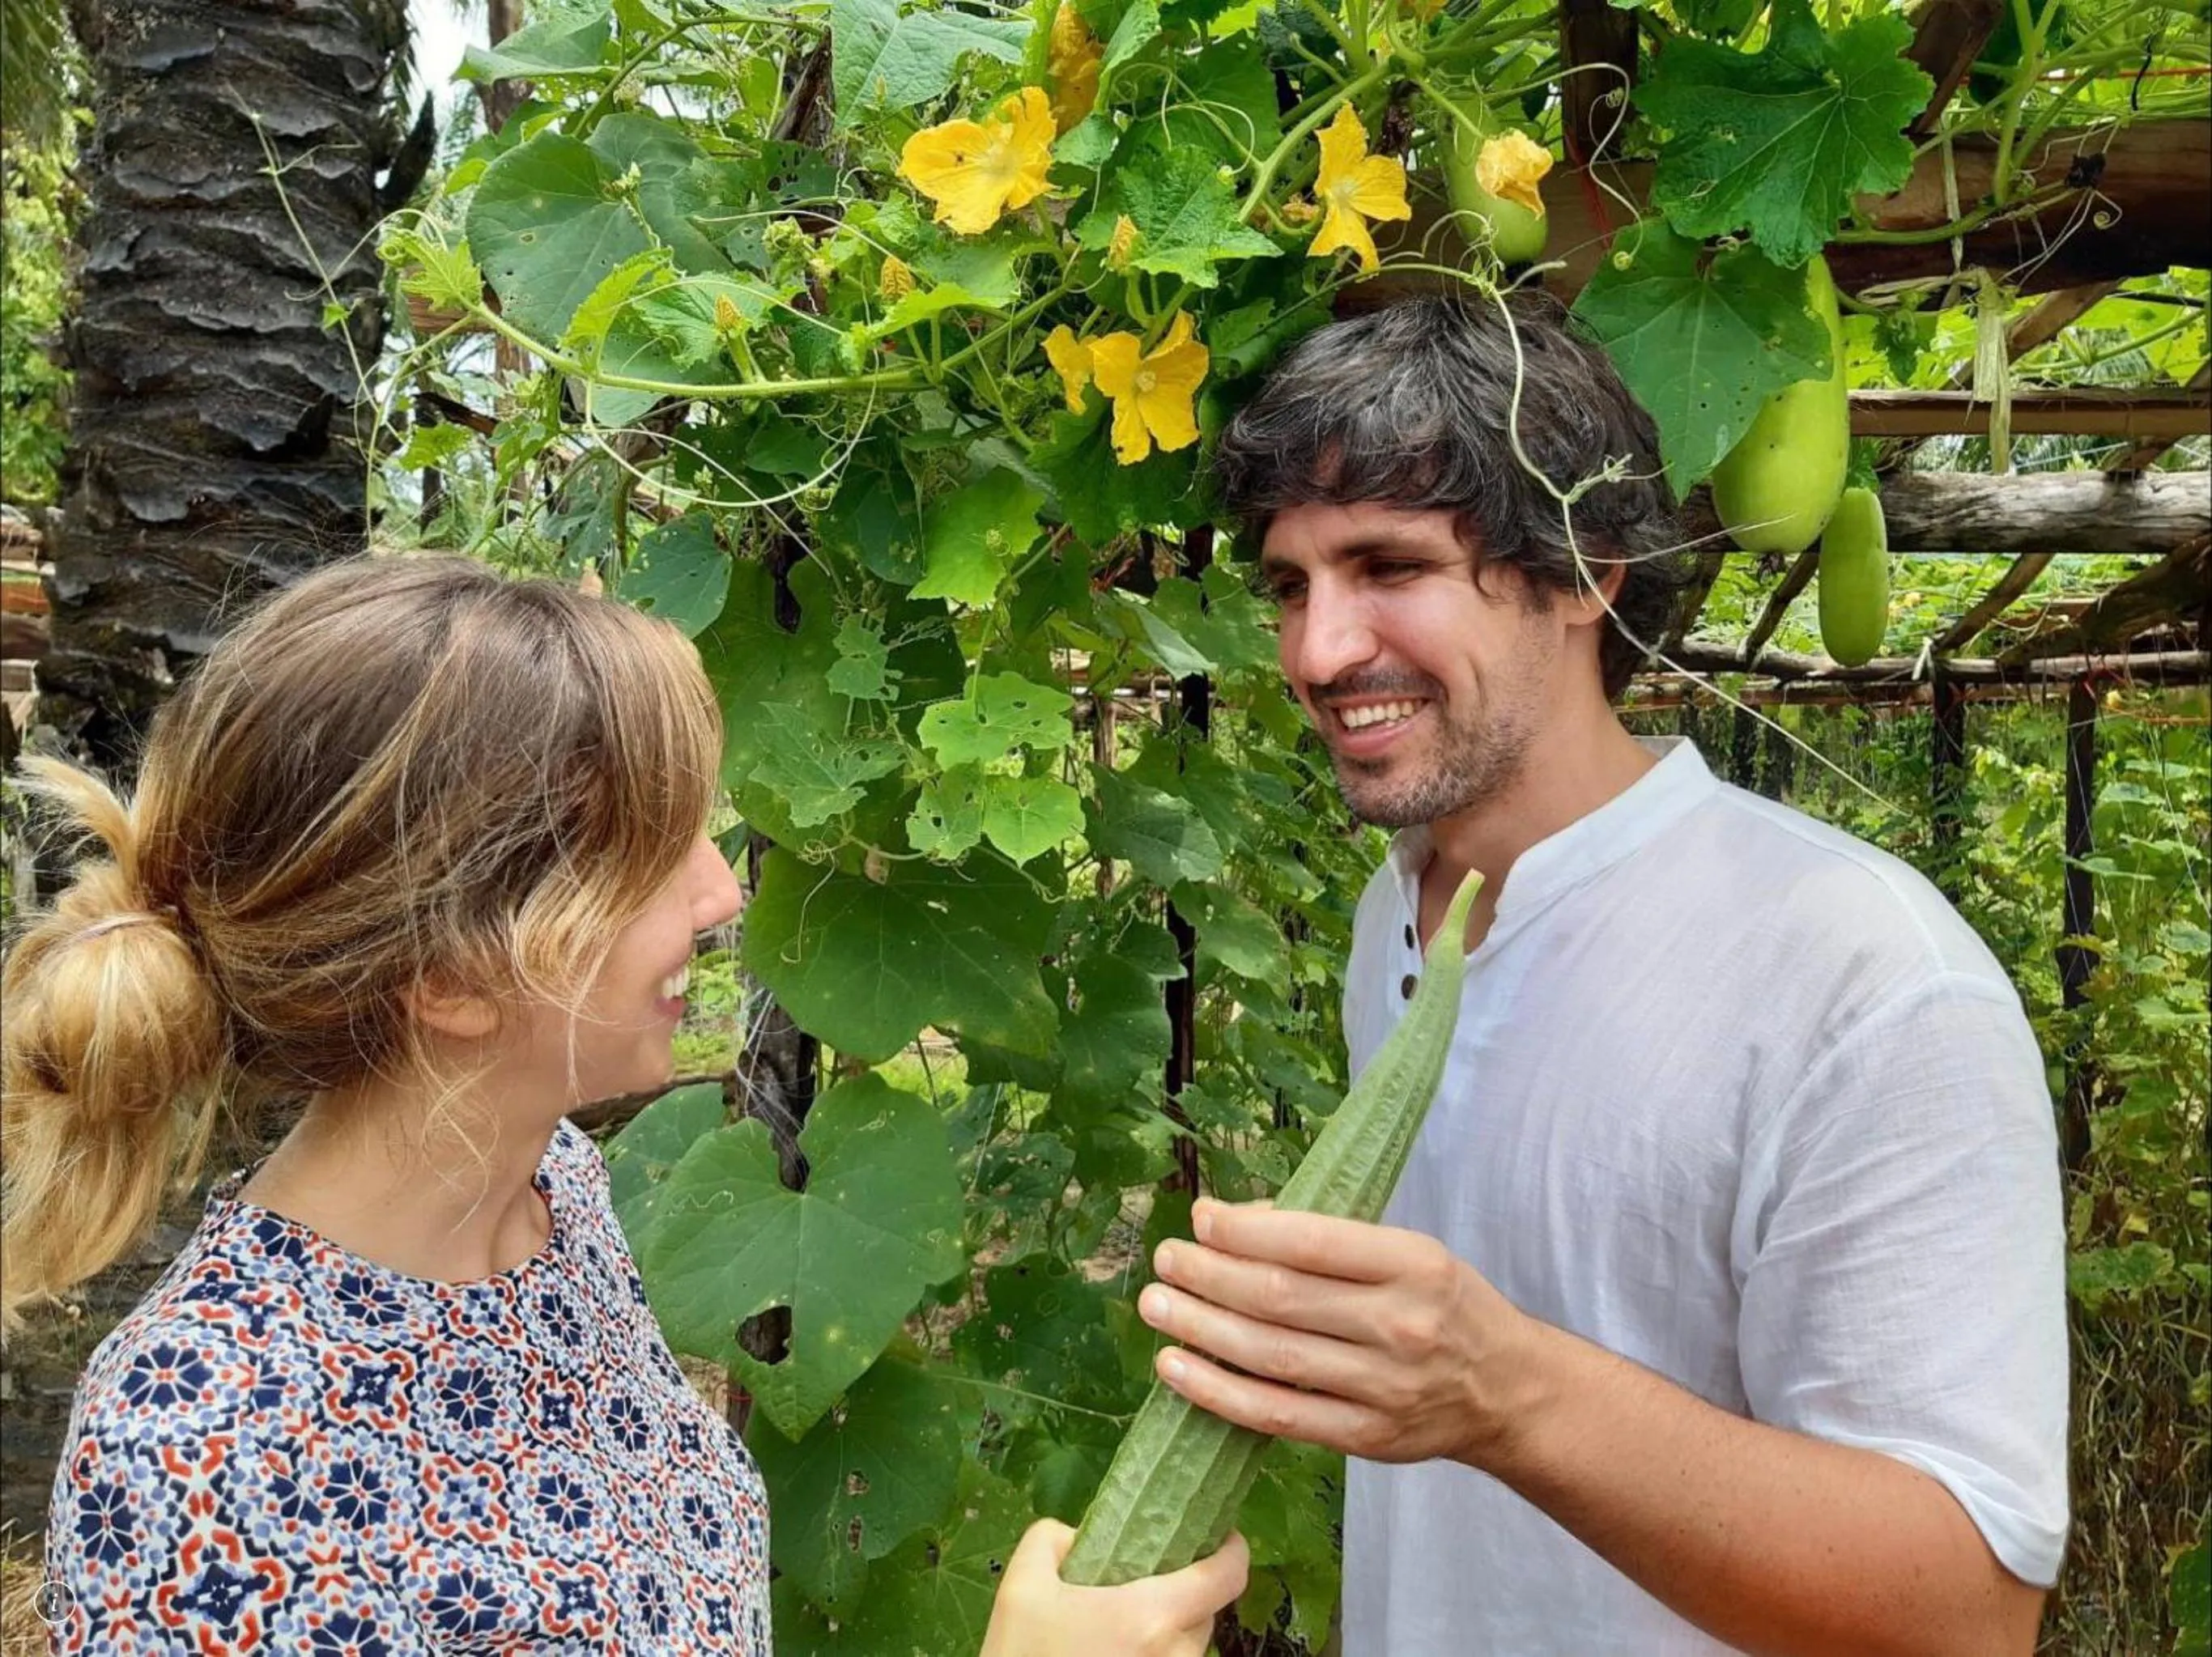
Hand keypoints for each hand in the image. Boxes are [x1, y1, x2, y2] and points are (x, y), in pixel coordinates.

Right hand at [979, 1520, 1247, 1656]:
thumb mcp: (1021, 1587)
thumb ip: (1051, 1541)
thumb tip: (1075, 1536)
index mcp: (1153, 1616)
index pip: (1227, 1576)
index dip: (1231, 1550)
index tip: (1219, 1536)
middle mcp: (1176, 1654)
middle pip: (1205, 1610)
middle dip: (1183, 1589)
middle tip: (1145, 1577)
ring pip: (1189, 1644)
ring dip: (1167, 1629)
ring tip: (1120, 1623)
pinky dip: (1155, 1655)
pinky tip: (1114, 1650)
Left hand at [1137, 1198, 1539, 1469]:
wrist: (1506, 1392)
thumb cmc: (1445, 1307)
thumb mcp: (1411, 1253)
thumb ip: (1334, 1241)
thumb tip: (1239, 1223)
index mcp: (1414, 1265)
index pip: (1311, 1243)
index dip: (1244, 1231)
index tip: (1201, 1218)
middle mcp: (1399, 1326)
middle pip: (1280, 1299)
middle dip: (1209, 1276)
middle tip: (1166, 1260)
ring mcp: (1382, 1388)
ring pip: (1270, 1356)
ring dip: (1200, 1329)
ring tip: (1157, 1306)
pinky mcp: (1364, 1437)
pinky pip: (1276, 1415)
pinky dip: (1218, 1392)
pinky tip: (1176, 1368)